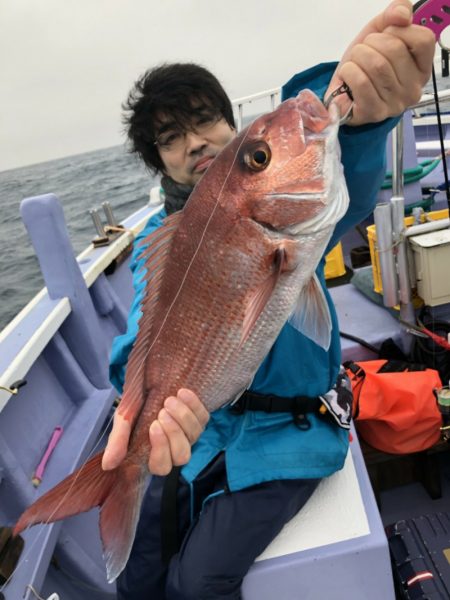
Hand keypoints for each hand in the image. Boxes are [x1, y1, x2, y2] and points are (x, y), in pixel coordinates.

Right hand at [102, 388, 209, 474]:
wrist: (149, 382)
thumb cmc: (135, 405)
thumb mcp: (123, 419)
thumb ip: (118, 440)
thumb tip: (107, 465)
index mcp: (154, 453)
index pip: (162, 467)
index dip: (160, 449)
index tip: (153, 425)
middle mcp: (174, 447)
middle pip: (182, 456)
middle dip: (174, 433)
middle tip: (162, 411)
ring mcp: (189, 434)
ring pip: (195, 436)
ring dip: (183, 417)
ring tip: (169, 400)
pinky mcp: (200, 419)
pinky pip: (204, 417)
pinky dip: (194, 405)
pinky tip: (182, 392)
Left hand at [326, 0, 434, 125]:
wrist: (342, 91)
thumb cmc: (364, 64)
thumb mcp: (380, 33)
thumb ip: (395, 14)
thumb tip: (400, 14)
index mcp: (422, 68)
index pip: (423, 39)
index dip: (398, 30)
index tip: (385, 36)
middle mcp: (413, 89)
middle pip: (393, 49)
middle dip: (370, 44)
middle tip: (363, 53)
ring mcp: (395, 104)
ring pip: (375, 65)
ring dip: (357, 58)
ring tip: (355, 65)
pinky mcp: (374, 113)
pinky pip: (361, 81)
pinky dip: (348, 72)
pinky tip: (348, 78)